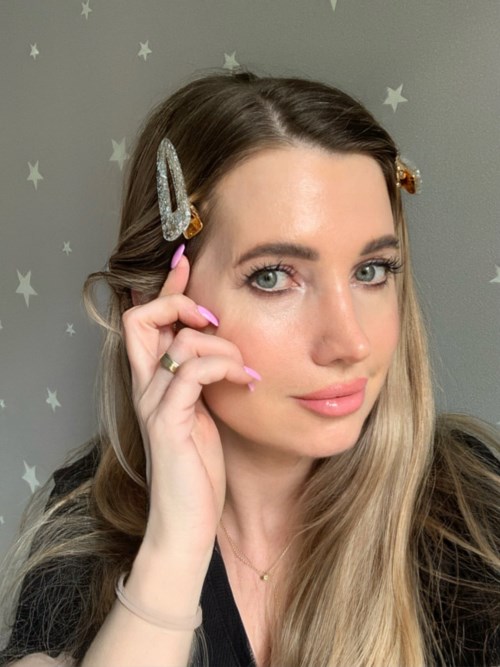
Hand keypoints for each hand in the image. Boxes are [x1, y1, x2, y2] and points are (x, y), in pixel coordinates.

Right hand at [122, 251, 256, 558]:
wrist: (188, 520)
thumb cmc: (200, 466)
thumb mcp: (205, 411)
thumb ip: (205, 379)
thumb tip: (226, 345)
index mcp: (154, 381)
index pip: (146, 319)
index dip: (166, 288)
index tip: (187, 263)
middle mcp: (146, 387)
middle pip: (140, 319)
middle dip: (179, 304)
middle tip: (213, 317)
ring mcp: (153, 403)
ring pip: (177, 342)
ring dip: (220, 345)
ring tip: (244, 368)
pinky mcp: (168, 422)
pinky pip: (191, 372)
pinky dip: (223, 367)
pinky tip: (246, 383)